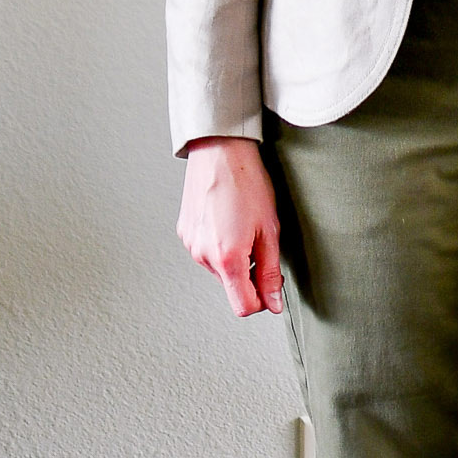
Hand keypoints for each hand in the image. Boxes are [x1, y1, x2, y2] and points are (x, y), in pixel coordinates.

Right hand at [177, 136, 283, 316]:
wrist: (219, 151)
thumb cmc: (247, 183)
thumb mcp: (270, 230)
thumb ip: (271, 272)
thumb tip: (273, 303)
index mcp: (227, 258)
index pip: (243, 306)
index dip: (262, 301)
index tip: (271, 287)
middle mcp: (203, 256)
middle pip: (232, 287)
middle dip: (250, 274)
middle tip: (260, 242)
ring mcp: (190, 245)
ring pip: (219, 270)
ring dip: (234, 259)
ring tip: (243, 226)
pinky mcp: (184, 233)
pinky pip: (206, 252)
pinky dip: (220, 245)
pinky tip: (228, 220)